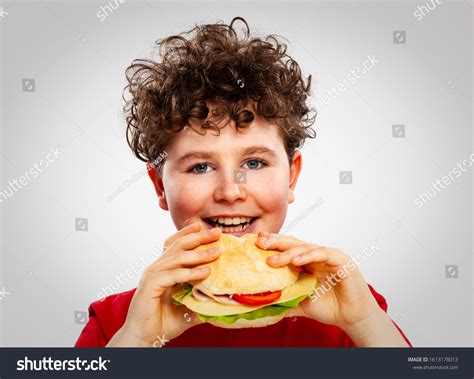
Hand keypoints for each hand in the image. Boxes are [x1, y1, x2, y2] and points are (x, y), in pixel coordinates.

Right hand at [107, 222, 221, 346]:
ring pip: (177, 258)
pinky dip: (190, 273)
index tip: (204, 226)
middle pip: (178, 246)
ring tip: (217, 252)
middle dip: (198, 237)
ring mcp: (152, 275)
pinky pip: (173, 275)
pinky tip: (205, 272)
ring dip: (199, 255)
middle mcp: (156, 268)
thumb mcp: (187, 307)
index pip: (174, 244)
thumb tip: (221, 298)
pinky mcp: (150, 285)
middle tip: (217, 233)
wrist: (144, 338)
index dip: (188, 233)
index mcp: (162, 269)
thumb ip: (200, 299)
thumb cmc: (162, 322)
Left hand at [256, 232, 379, 330]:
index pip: (287, 249)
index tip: (256, 241)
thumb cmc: (330, 307)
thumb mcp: (301, 302)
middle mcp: (317, 256)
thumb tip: (262, 302)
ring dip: (288, 253)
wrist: (352, 318)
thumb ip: (285, 299)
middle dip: (276, 242)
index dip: (272, 244)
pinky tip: (296, 261)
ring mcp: (329, 256)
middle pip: (293, 244)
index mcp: (307, 262)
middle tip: (260, 243)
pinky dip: (309, 256)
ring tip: (273, 260)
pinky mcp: (342, 261)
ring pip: (306, 248)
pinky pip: (323, 254)